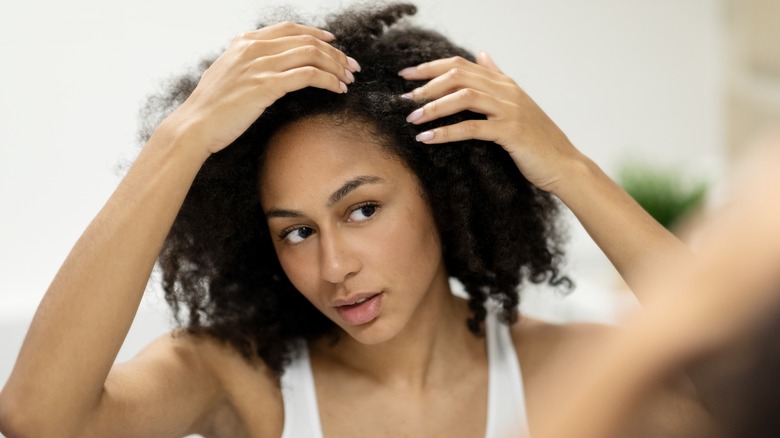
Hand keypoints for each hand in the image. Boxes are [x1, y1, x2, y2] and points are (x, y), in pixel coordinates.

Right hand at [161, 22, 360, 154]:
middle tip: (351, 66)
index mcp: (243, 43)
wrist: (194, 126)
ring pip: (311, 55)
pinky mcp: (266, 85)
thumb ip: (246, 65)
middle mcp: (252, 48)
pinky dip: (328, 80)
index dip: (316, 34)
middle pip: (306, 41)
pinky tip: (337, 89)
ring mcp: (259, 65)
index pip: (289, 29)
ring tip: (348, 79)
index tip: (334, 45)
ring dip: (336, 66)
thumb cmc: (211, 109)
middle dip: (334, 53)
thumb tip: (267, 68)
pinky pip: (308, 75)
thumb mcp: (227, 76)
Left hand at [399, 53, 580, 191]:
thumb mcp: (517, 103)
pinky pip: (472, 127)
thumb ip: (497, 78)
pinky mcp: (510, 132)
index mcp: (504, 83)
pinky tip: (428, 138)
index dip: (430, 67)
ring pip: (463, 97)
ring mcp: (510, 110)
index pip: (461, 65)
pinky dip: (447, 132)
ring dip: (433, 107)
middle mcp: (506, 91)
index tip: (406, 75)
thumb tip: (482, 55)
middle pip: (459, 76)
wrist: (564, 165)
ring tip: (412, 119)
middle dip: (427, 85)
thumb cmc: (537, 140)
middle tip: (405, 100)